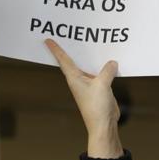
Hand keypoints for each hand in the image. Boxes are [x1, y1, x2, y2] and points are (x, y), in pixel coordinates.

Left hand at [45, 39, 121, 158]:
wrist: (103, 124)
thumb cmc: (97, 107)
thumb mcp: (103, 85)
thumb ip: (107, 71)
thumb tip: (112, 62)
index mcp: (74, 78)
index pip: (63, 60)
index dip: (55, 49)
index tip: (47, 40)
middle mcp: (79, 80)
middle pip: (74, 61)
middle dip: (71, 49)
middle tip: (69, 35)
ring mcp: (88, 84)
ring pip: (88, 66)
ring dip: (90, 57)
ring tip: (92, 42)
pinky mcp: (98, 88)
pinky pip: (100, 73)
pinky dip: (103, 66)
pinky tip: (109, 60)